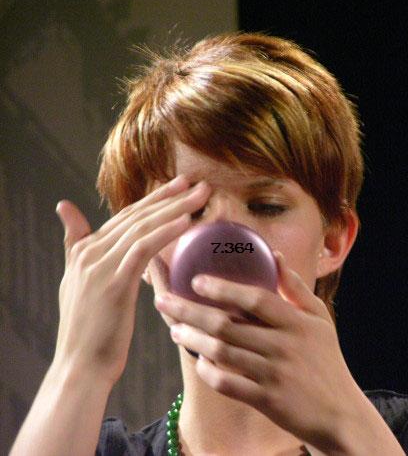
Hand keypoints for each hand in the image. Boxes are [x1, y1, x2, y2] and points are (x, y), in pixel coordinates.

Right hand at [53, 175, 209, 384]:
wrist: (81, 367)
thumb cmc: (90, 332)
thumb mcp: (79, 284)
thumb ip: (77, 245)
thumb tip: (64, 207)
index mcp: (84, 252)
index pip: (125, 217)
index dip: (153, 199)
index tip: (178, 185)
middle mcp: (90, 253)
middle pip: (136, 216)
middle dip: (169, 196)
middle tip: (196, 182)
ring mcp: (99, 267)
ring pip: (142, 227)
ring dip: (175, 208)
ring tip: (201, 195)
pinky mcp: (113, 283)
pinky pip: (143, 249)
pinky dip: (166, 232)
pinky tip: (186, 221)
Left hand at [155, 250, 367, 451]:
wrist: (340, 413)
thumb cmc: (327, 360)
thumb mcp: (319, 320)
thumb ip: (296, 288)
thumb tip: (275, 255)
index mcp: (297, 323)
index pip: (256, 299)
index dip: (224, 289)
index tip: (196, 280)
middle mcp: (284, 347)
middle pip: (228, 326)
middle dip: (191, 312)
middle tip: (165, 302)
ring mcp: (274, 375)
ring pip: (222, 353)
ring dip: (193, 341)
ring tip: (175, 330)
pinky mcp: (266, 401)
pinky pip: (228, 385)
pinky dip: (209, 373)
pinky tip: (198, 362)